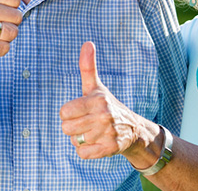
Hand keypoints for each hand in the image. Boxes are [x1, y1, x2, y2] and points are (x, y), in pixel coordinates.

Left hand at [60, 41, 150, 159]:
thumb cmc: (107, 106)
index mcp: (98, 100)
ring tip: (94, 132)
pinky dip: (86, 151)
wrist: (133, 130)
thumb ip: (88, 67)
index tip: (80, 111)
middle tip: (86, 123)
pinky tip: (97, 143)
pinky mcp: (110, 149)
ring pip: (74, 141)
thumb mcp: (97, 87)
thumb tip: (88, 43)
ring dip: (81, 139)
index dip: (69, 113)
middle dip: (73, 127)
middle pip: (66, 128)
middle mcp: (104, 116)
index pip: (64, 112)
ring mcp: (108, 133)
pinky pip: (83, 154)